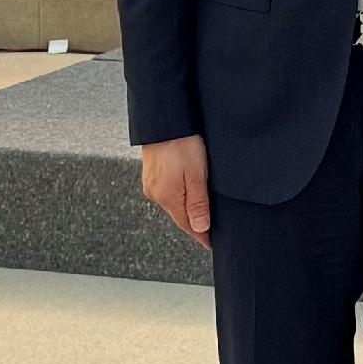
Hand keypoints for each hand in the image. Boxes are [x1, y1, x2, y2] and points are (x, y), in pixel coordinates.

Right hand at [140, 134, 213, 248]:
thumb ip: (198, 204)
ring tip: (203, 212)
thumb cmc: (182, 143)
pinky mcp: (151, 173)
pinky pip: (168, 191)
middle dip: (195, 223)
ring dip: (187, 208)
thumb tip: (201, 229)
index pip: (188, 226)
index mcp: (168, 197)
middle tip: (212, 230)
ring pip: (174, 202)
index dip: (202, 235)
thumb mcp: (197, 174)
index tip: (212, 243)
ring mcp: (151, 183)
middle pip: (180, 215)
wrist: (163, 120)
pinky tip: (188, 191)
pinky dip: (179, 195)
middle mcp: (156, 193)